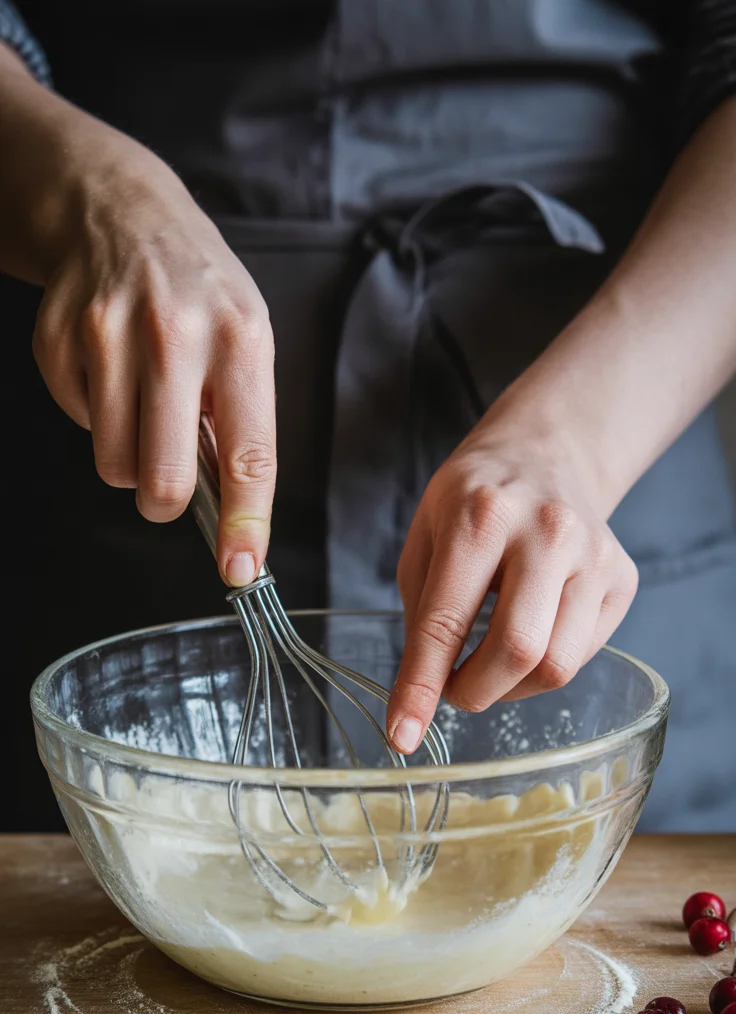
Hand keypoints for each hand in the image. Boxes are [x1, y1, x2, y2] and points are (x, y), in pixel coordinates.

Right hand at [22, 100, 274, 586]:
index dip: (246, 524)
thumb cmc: (196, 288)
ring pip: (113, 464)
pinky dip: (94, 414)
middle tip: (169, 479)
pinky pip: (77, 424)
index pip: (249, 455)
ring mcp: (107, 333)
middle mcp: (174, 334)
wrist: (117, 207)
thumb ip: (242, 420)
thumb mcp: (245, 337)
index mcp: (240, 338)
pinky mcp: (57, 338)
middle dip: (166, 500)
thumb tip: (233, 516)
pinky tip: (110, 371)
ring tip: (143, 408)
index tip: (241, 571)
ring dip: (129, 458)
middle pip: (163, 480)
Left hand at [386, 412, 638, 753]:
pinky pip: (581, 655)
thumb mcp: (425, 537)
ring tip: (487, 666)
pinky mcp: (622, 578)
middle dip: (473, 692)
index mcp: (481, 514)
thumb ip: (422, 614)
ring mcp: (594, 555)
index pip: (446, 620)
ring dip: (510, 688)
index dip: (422, 686)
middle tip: (452, 692)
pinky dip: (543, 669)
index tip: (404, 734)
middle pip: (516, 650)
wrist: (546, 453)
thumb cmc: (474, 501)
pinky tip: (527, 638)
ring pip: (556, 665)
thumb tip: (419, 699)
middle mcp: (546, 530)